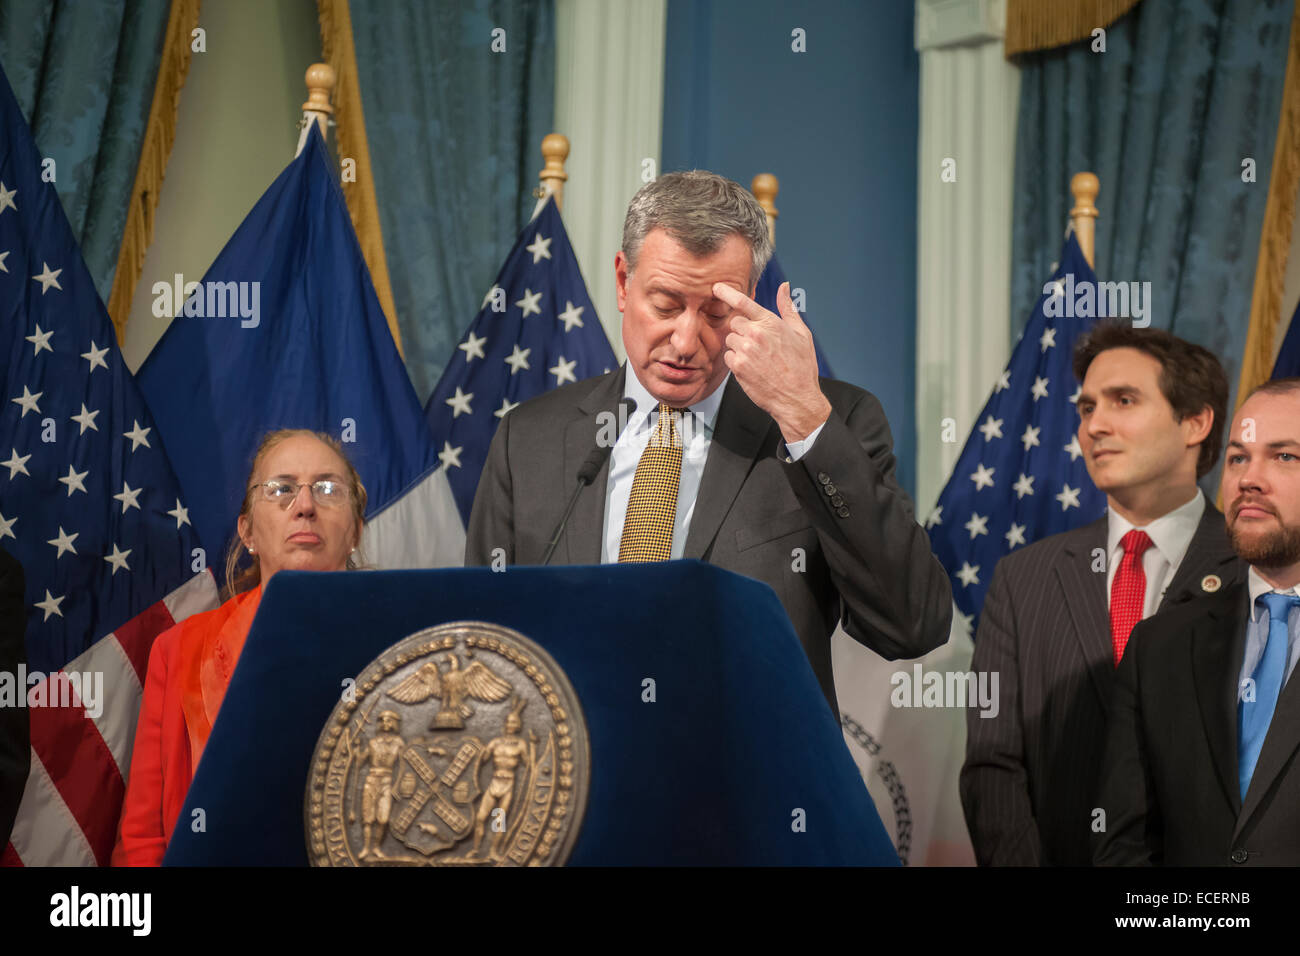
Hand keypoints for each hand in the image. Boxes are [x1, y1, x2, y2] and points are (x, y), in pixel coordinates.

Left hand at [713, 280, 830, 442]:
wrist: (796, 398)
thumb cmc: (802, 367)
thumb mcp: (801, 334)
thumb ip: (788, 309)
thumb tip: (784, 287)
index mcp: (770, 323)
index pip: (743, 302)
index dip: (727, 292)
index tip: (716, 287)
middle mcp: (756, 334)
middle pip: (734, 322)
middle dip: (742, 329)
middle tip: (756, 342)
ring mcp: (745, 351)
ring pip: (730, 339)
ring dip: (739, 345)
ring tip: (757, 357)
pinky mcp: (738, 367)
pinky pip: (728, 357)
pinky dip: (736, 361)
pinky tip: (752, 367)